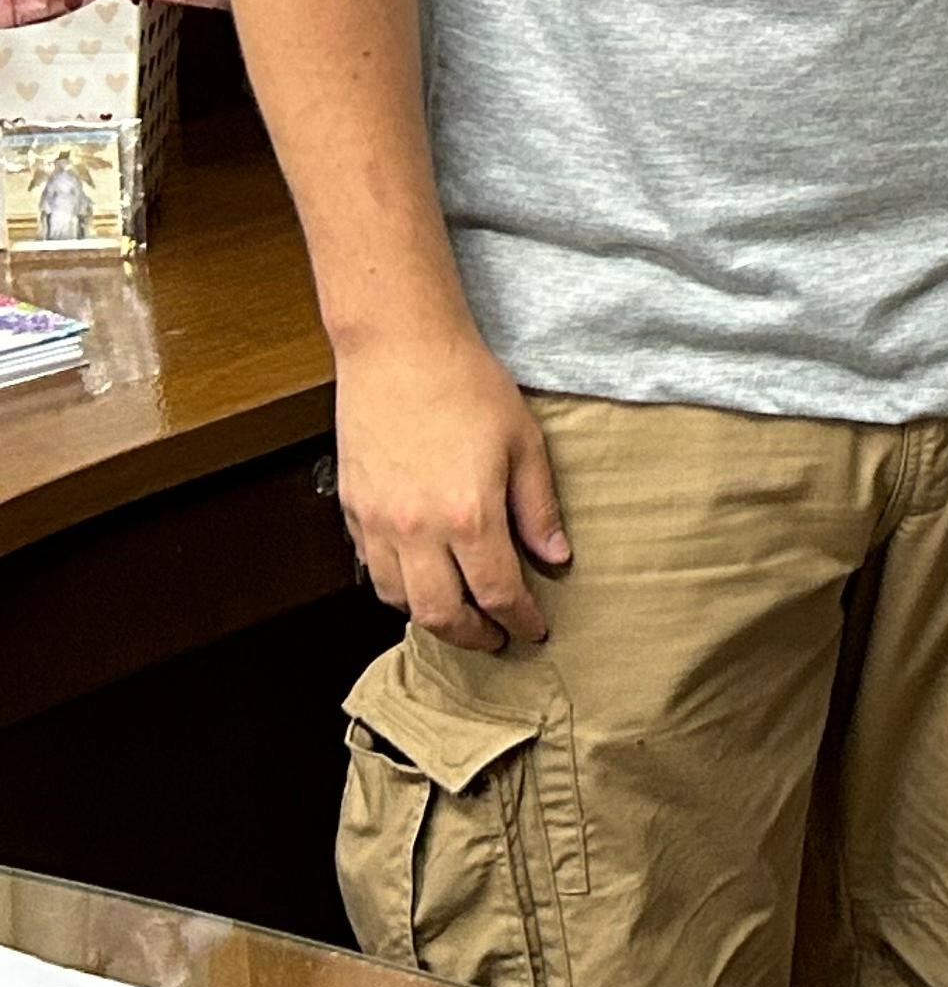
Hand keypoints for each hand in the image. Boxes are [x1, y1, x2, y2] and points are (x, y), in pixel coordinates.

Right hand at [335, 333, 570, 653]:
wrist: (399, 348)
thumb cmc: (467, 385)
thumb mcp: (524, 443)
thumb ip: (538, 508)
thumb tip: (556, 557)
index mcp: (469, 515)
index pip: (498, 592)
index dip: (520, 620)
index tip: (534, 631)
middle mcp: (417, 529)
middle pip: (440, 614)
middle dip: (473, 635)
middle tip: (496, 638)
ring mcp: (377, 522)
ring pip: (396, 599)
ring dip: (430, 615)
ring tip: (459, 612)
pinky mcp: (352, 508)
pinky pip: (370, 567)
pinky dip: (395, 585)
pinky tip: (419, 576)